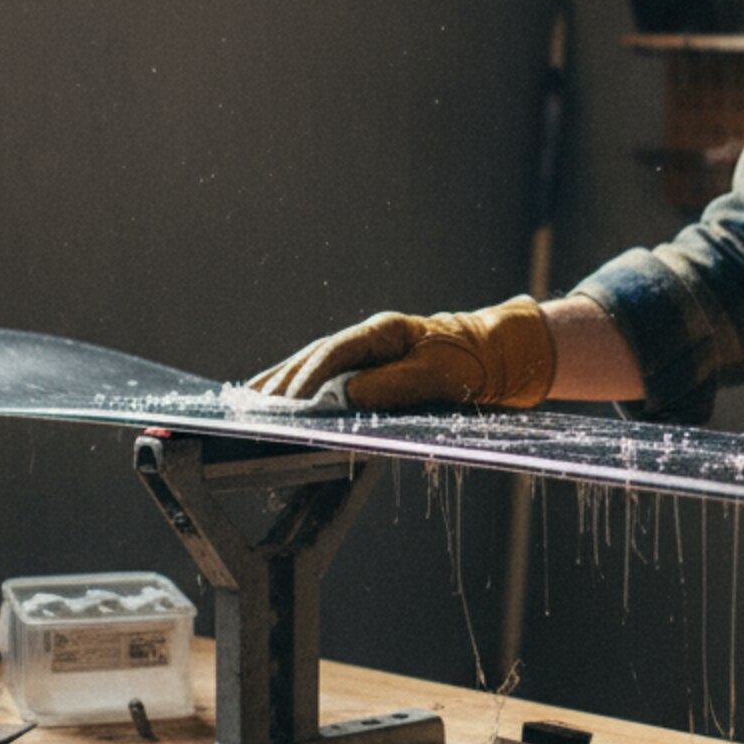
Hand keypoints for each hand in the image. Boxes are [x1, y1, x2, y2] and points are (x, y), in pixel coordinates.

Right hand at [250, 296, 555, 409]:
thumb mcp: (437, 375)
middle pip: (313, 357)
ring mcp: (366, 349)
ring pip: (313, 364)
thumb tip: (346, 395)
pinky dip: (299, 386)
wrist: (494, 354)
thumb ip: (394, 385)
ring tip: (249, 405)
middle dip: (281, 383)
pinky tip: (276, 398)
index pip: (333, 353)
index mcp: (383, 332)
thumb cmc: (469, 363)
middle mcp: (368, 337)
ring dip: (281, 384)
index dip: (306, 380)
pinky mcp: (368, 366)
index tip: (285, 405)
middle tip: (251, 411)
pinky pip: (325, 374)